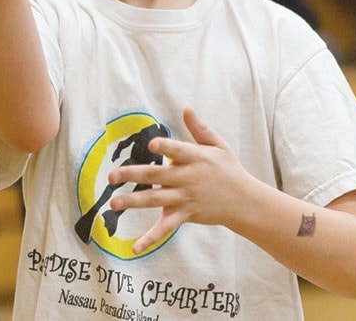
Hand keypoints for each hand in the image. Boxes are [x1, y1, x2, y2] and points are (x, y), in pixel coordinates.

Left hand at [107, 108, 248, 253]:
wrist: (243, 201)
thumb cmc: (228, 168)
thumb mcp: (218, 145)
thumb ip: (200, 128)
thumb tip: (186, 108)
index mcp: (196, 158)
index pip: (178, 151)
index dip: (166, 147)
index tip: (151, 144)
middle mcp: (188, 178)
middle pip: (157, 175)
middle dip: (133, 175)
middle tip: (112, 176)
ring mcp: (185, 198)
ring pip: (155, 200)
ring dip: (133, 201)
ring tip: (113, 203)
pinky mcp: (184, 215)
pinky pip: (165, 228)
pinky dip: (150, 239)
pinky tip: (134, 247)